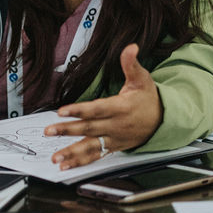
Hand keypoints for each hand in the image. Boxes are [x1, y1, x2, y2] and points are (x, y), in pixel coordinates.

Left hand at [44, 44, 160, 169]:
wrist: (163, 121)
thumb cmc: (148, 99)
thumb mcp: (142, 79)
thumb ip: (131, 64)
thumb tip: (130, 47)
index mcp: (120, 108)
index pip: (97, 109)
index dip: (80, 111)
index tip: (62, 111)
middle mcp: (115, 125)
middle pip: (89, 128)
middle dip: (67, 130)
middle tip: (49, 131)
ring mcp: (113, 139)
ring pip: (90, 147)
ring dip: (72, 153)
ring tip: (56, 157)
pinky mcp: (112, 147)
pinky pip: (95, 156)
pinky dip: (80, 162)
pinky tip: (65, 165)